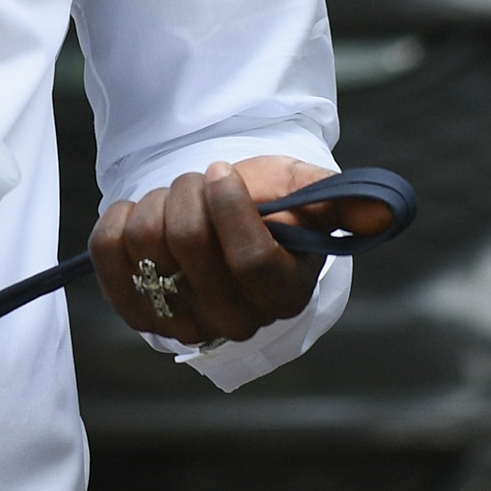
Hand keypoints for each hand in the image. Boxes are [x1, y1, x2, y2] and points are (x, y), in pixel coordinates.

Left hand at [88, 156, 388, 345]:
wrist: (218, 214)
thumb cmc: (269, 200)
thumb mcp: (307, 190)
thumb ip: (345, 201)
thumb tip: (383, 214)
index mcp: (284, 293)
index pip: (249, 260)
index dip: (227, 208)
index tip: (218, 169)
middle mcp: (235, 320)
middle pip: (189, 246)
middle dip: (187, 192)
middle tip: (197, 180)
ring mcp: (182, 321)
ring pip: (146, 244)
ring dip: (156, 202)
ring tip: (177, 200)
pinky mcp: (137, 309)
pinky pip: (107, 254)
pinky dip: (119, 219)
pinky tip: (144, 214)